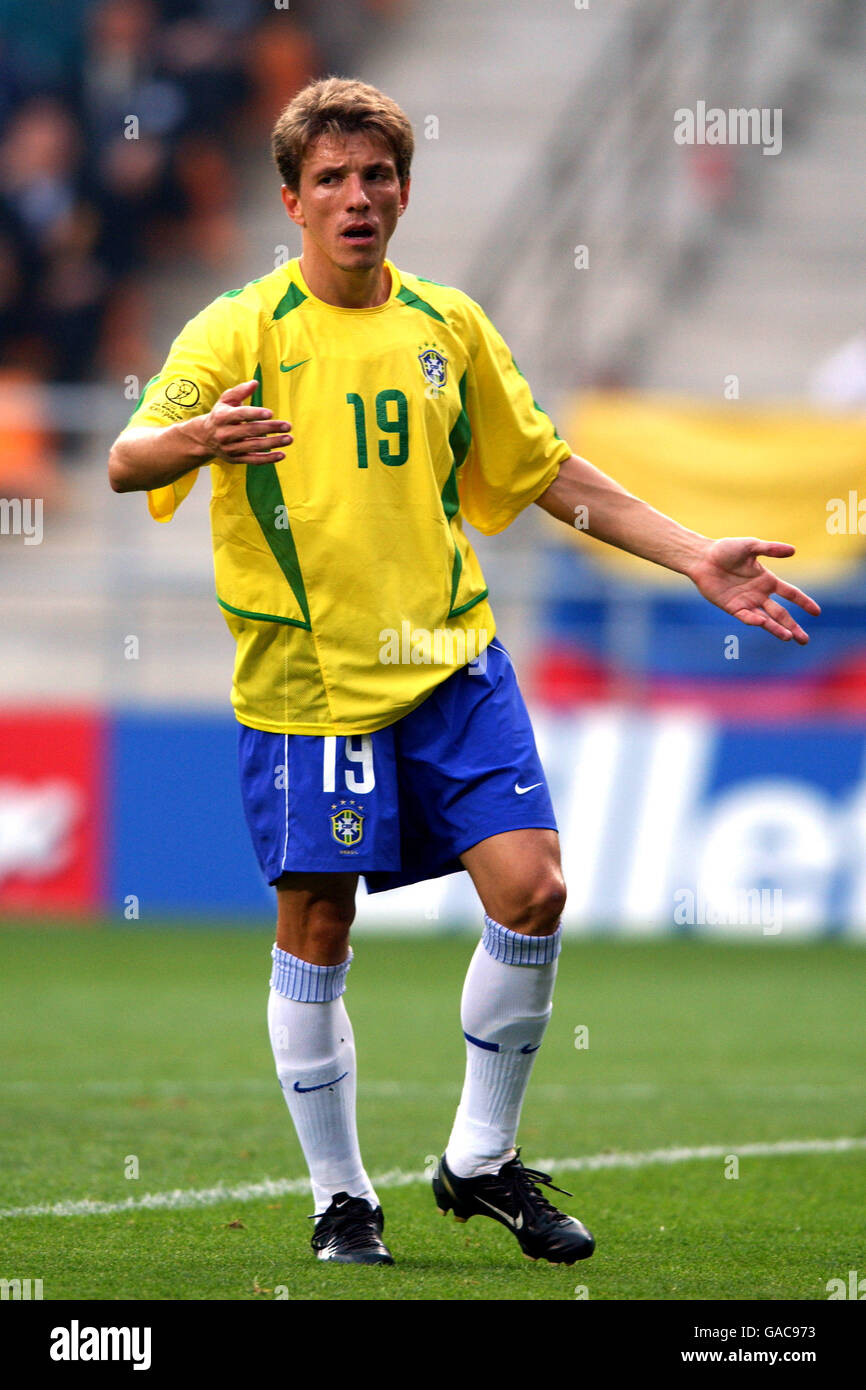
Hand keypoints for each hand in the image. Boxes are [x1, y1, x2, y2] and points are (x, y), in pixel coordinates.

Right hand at [188, 380, 292, 464]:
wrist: (204, 438)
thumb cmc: (220, 415)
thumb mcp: (226, 401)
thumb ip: (240, 391)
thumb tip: (255, 383)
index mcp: (222, 417)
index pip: (240, 415)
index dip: (255, 414)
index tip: (271, 413)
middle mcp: (225, 434)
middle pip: (250, 431)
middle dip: (270, 428)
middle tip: (288, 426)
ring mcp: (230, 448)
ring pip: (254, 447)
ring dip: (273, 443)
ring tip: (289, 439)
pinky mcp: (236, 459)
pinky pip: (254, 460)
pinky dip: (268, 459)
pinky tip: (282, 454)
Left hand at [688, 538, 820, 643]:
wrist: (702, 558)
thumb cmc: (725, 549)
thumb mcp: (751, 546)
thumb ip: (770, 549)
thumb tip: (793, 550)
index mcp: (767, 580)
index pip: (791, 594)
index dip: (804, 602)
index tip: (817, 612)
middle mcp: (759, 594)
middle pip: (781, 614)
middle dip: (793, 626)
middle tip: (804, 640)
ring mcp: (746, 602)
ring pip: (766, 619)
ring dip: (777, 629)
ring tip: (789, 638)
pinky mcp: (732, 607)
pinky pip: (746, 616)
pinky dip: (754, 620)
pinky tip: (763, 623)